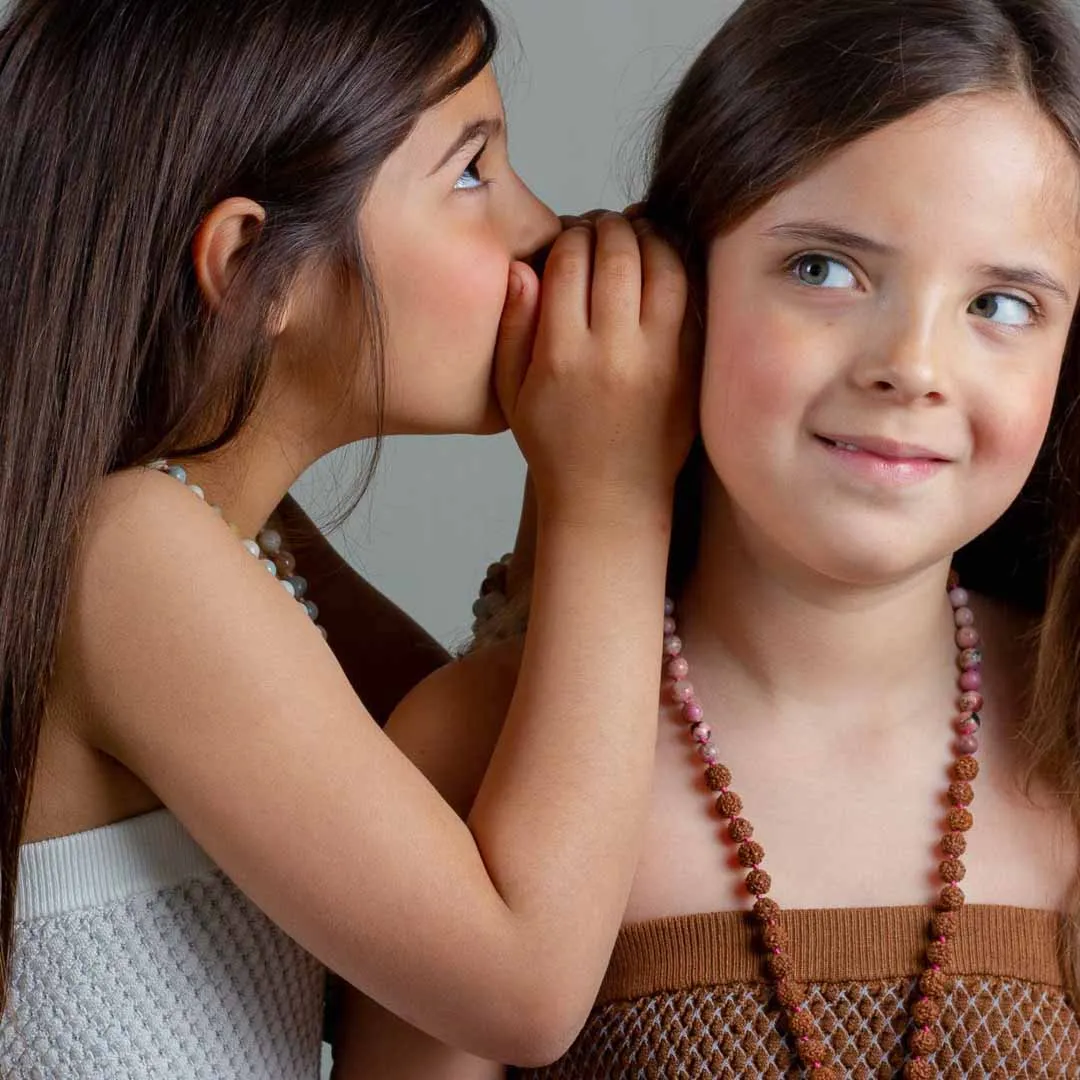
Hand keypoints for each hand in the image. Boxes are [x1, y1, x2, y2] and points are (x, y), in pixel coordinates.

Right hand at [494, 211, 695, 526]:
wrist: (610, 500)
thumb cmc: (555, 446)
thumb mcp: (512, 394)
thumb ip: (512, 328)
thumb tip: (522, 268)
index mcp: (562, 356)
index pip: (570, 262)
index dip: (570, 235)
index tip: (570, 236)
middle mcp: (614, 353)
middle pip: (619, 255)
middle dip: (609, 226)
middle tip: (604, 227)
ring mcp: (661, 360)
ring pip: (665, 267)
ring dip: (651, 237)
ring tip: (637, 235)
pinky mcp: (691, 369)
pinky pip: (693, 299)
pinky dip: (681, 267)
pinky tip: (666, 261)